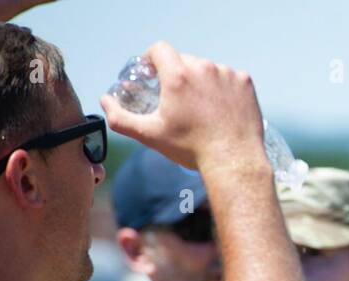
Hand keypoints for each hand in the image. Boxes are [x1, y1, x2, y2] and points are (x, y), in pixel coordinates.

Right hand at [100, 41, 266, 171]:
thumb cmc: (191, 149)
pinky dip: (224, 90)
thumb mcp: (150, 135)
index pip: (159, 49)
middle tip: (178, 100)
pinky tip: (221, 111)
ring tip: (202, 110)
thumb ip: (121, 117)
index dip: (152, 59)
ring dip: (202, 83)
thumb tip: (104, 102)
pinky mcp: (244, 83)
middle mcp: (203, 68)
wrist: (234, 162)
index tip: (153, 73)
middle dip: (178, 76)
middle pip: (184, 61)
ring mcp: (226, 74)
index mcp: (178, 75)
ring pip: (208, 70)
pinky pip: (229, 79)